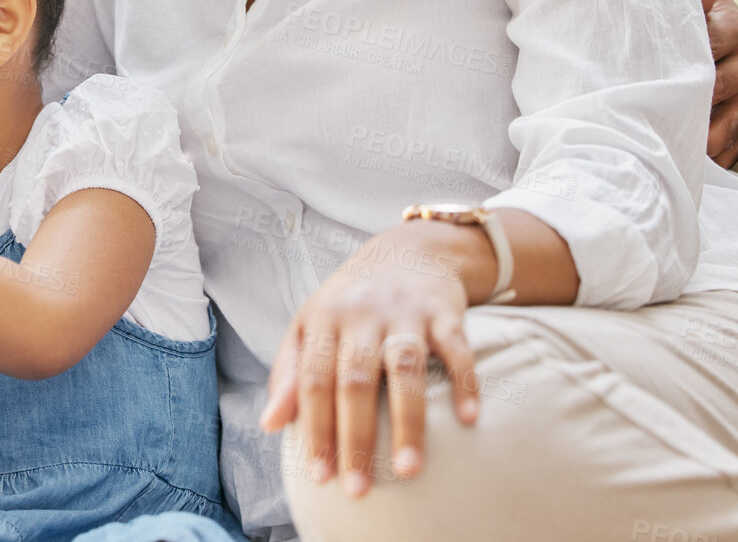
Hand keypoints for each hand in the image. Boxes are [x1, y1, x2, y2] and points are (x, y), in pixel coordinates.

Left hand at [260, 222, 479, 497]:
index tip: (319, 476)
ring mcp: (405, 312)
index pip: (314, 380)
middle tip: (358, 489)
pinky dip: (464, 382)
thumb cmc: (350, 301)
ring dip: (408, 421)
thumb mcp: (310, 325)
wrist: (408, 248)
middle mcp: (362, 314)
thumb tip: (269, 425)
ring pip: (405, 368)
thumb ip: (289, 374)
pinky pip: (457, 348)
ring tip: (407, 470)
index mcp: (323, 320)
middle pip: (355, 380)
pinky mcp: (445, 311)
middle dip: (355, 437)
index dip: (315, 429)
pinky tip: (468, 421)